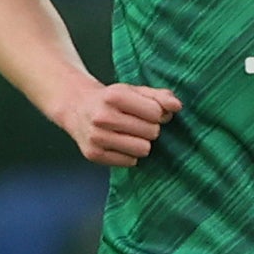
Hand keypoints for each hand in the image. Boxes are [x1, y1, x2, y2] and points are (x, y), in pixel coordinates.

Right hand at [57, 80, 179, 165]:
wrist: (77, 107)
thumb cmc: (112, 100)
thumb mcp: (135, 91)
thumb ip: (160, 96)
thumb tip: (177, 106)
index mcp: (114, 96)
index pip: (156, 113)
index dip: (157, 113)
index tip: (149, 112)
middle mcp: (102, 117)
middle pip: (151, 132)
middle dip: (150, 128)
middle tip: (137, 124)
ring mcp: (96, 137)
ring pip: (143, 149)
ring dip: (142, 143)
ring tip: (130, 134)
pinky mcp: (93, 154)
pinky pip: (130, 162)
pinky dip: (129, 155)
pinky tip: (119, 143)